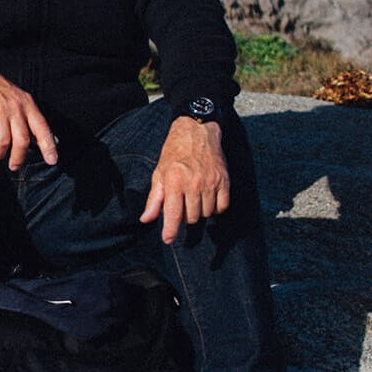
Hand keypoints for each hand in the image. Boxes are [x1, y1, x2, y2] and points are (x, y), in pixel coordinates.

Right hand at [0, 61, 57, 169]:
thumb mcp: (20, 100)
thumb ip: (32, 120)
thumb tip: (50, 139)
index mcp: (27, 105)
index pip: (42, 128)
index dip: (48, 146)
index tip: (52, 160)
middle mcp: (15, 107)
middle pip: (22, 140)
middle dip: (18, 158)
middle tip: (14, 166)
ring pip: (3, 141)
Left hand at [140, 117, 230, 243]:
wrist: (197, 131)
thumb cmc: (174, 153)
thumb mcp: (159, 173)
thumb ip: (154, 199)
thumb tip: (146, 219)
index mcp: (174, 182)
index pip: (172, 214)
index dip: (170, 231)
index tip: (168, 240)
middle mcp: (193, 184)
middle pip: (191, 218)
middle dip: (184, 216)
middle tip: (181, 203)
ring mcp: (211, 183)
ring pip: (206, 213)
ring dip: (199, 211)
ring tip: (193, 197)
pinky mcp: (224, 181)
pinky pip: (222, 207)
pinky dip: (215, 207)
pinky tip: (208, 199)